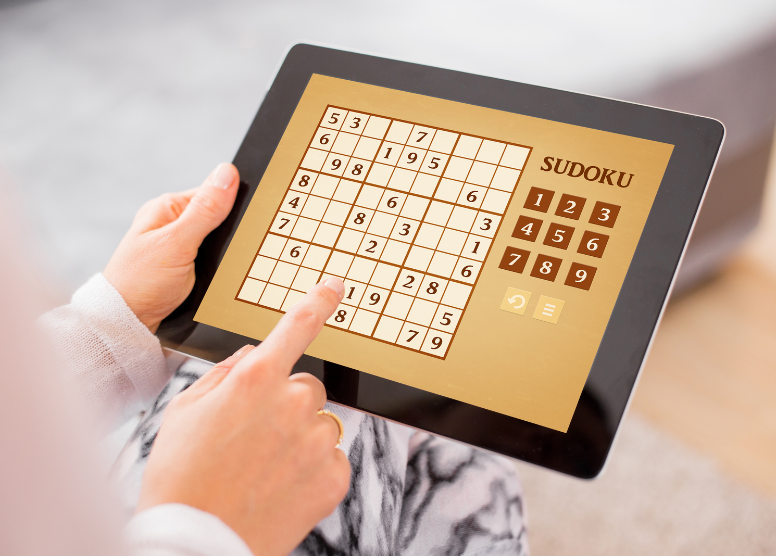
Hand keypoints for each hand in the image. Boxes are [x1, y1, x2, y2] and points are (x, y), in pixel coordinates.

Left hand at [104, 163, 238, 332]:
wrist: (128, 325)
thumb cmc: (141, 283)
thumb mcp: (177, 243)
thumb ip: (205, 210)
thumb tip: (228, 173)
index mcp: (168, 208)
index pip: (215, 194)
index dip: (237, 204)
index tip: (258, 216)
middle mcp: (174, 224)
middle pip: (220, 219)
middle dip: (234, 234)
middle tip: (242, 249)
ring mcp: (181, 246)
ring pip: (221, 242)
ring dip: (230, 254)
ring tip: (233, 266)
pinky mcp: (187, 267)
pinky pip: (215, 260)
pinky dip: (224, 268)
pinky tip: (228, 275)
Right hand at [136, 277, 350, 555]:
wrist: (195, 541)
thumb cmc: (182, 476)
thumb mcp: (185, 410)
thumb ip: (225, 374)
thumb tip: (252, 358)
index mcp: (256, 379)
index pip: (297, 327)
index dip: (319, 302)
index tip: (336, 287)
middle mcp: (294, 403)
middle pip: (307, 387)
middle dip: (287, 403)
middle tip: (255, 437)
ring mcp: (318, 442)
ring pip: (320, 424)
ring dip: (300, 437)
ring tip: (263, 468)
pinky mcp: (334, 478)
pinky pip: (333, 458)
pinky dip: (312, 469)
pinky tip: (281, 486)